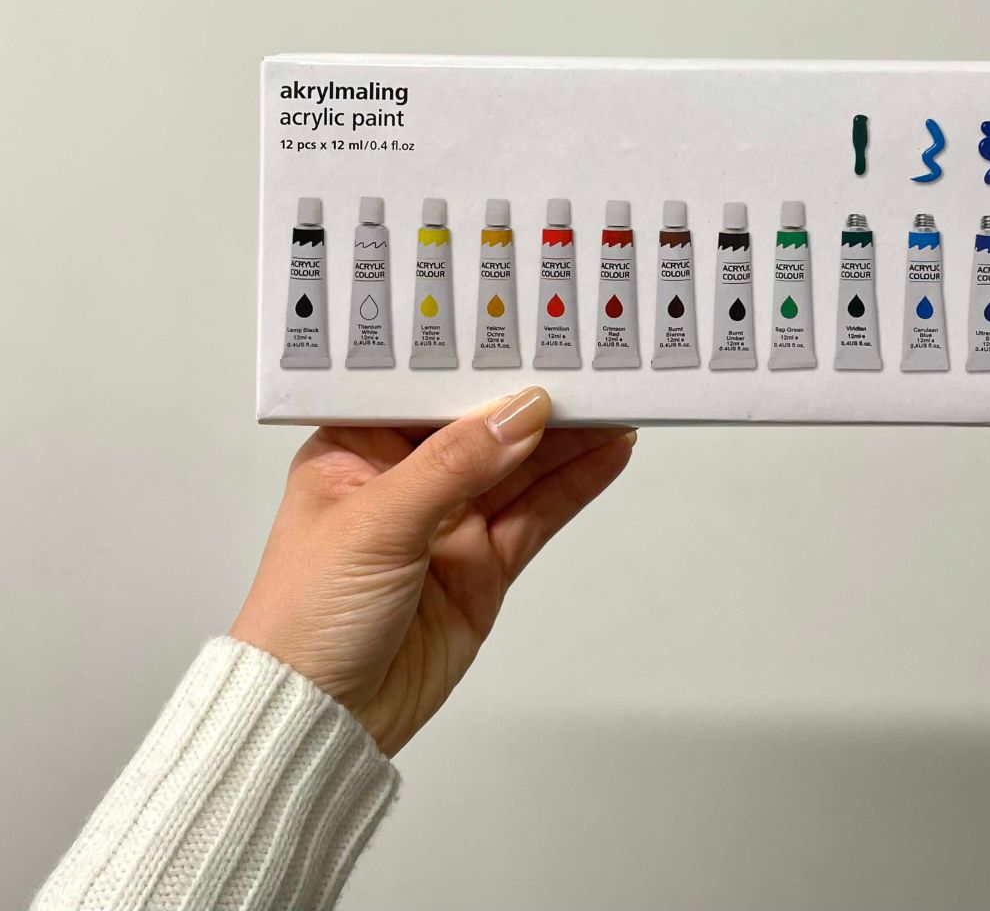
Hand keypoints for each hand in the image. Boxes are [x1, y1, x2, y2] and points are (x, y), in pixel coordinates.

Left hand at [230, 388, 633, 755]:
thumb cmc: (305, 619)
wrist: (320, 722)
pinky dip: (574, 485)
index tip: (527, 335)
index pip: (426, 392)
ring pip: (520, 468)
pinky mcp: (483, 567)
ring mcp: (448, 524)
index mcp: (357, 450)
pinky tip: (607, 454)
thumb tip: (519, 412)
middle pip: (483, 427)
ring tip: (616, 403)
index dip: (475, 363)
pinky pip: (537, 515)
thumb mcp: (375, 523)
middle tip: (590, 366)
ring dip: (568, 438)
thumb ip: (454, 464)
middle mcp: (405, 481)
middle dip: (534, 398)